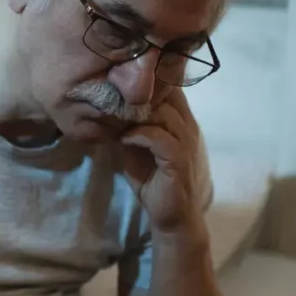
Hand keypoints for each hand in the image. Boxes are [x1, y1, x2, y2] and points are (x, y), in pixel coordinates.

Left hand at [120, 89, 202, 234]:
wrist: (170, 215)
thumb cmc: (153, 180)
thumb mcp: (137, 147)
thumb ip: (130, 126)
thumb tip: (108, 106)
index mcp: (180, 121)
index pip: (170, 88)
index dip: (148, 81)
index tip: (121, 80)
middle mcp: (187, 127)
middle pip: (167, 96)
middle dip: (138, 93)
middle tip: (112, 96)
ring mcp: (185, 143)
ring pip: (164, 114)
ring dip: (136, 114)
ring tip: (114, 116)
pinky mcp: (178, 161)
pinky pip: (159, 138)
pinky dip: (139, 135)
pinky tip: (123, 139)